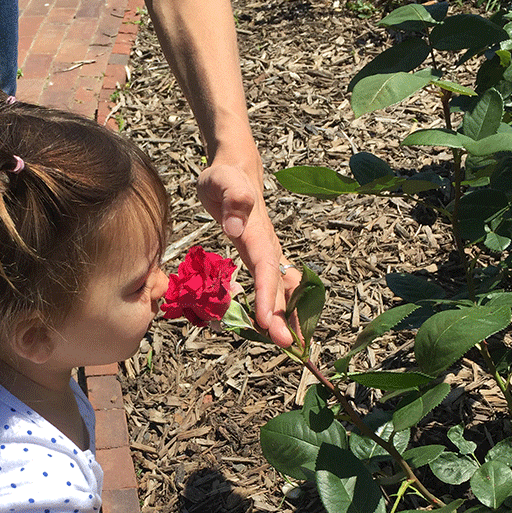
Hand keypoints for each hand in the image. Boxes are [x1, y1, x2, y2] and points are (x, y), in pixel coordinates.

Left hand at [197, 157, 301, 347]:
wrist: (236, 168)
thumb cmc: (224, 176)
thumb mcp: (220, 179)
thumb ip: (232, 197)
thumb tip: (234, 226)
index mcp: (257, 232)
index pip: (265, 268)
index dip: (268, 295)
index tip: (268, 321)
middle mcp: (267, 245)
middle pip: (279, 284)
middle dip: (284, 315)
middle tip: (287, 344)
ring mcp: (267, 252)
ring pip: (282, 287)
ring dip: (288, 315)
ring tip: (291, 343)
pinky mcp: (262, 256)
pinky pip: (275, 284)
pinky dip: (281, 305)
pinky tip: (279, 325)